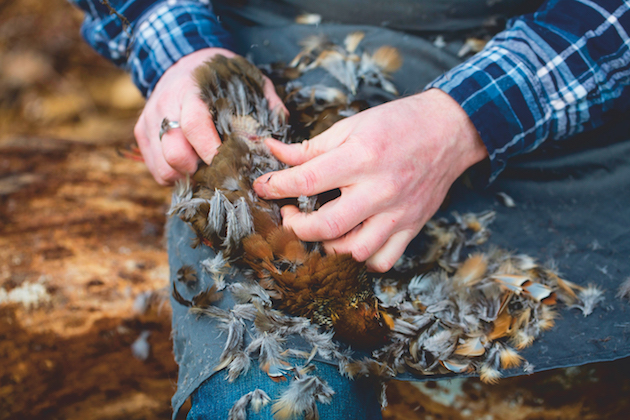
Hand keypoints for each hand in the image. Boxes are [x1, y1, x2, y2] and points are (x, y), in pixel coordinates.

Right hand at [134, 48, 284, 184]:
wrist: (180, 59)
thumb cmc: (218, 74)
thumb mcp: (245, 77)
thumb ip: (265, 100)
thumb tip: (282, 127)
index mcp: (190, 91)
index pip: (194, 125)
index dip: (209, 150)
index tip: (228, 164)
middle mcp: (165, 106)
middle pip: (174, 153)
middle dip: (199, 170)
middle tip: (220, 171)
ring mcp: (149, 122)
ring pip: (163, 168)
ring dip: (187, 177)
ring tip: (206, 170)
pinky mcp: (141, 135)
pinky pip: (157, 171)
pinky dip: (175, 177)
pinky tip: (192, 167)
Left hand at [253, 89, 487, 271]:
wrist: (449, 130)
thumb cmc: (398, 124)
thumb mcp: (351, 125)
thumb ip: (311, 146)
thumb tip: (273, 151)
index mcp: (361, 157)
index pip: (306, 181)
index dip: (276, 186)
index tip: (264, 187)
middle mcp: (379, 189)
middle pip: (325, 227)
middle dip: (295, 227)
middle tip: (289, 215)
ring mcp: (397, 213)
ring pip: (353, 252)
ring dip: (326, 247)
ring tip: (318, 230)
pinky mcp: (411, 227)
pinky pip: (382, 260)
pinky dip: (361, 260)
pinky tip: (351, 242)